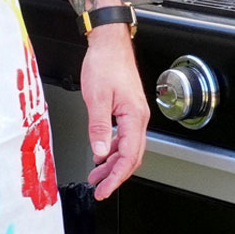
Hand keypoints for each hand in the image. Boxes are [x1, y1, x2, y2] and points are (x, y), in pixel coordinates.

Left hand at [81, 25, 147, 200]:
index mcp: (134, 117)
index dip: (116, 176)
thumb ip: (98, 128)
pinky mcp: (128, 110)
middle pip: (131, 156)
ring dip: (112, 164)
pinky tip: (101, 154)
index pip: (128, 156)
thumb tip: (99, 152)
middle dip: (115, 175)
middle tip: (99, 188)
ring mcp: (134, 114)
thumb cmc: (105, 64)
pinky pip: (123, 137)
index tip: (104, 189)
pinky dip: (112, 149)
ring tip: (96, 175)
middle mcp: (138, 117)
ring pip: (127, 148)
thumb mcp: (96, 98)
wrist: (109, 43)